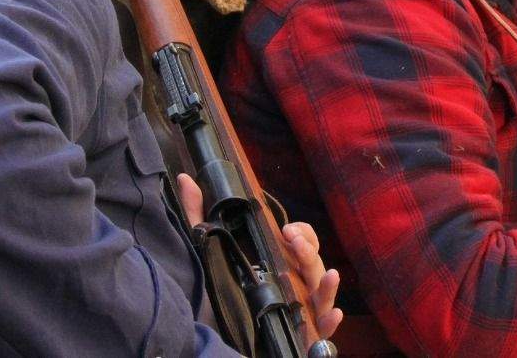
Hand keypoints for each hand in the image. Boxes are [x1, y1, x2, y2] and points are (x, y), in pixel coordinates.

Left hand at [178, 174, 342, 338]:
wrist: (211, 336)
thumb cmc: (217, 291)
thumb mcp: (205, 250)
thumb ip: (198, 217)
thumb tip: (185, 180)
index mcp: (278, 262)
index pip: (302, 241)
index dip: (301, 232)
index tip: (285, 229)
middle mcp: (293, 283)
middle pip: (312, 263)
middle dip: (309, 249)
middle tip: (292, 240)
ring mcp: (299, 309)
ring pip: (321, 293)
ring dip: (327, 283)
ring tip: (328, 274)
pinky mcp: (299, 334)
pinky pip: (322, 330)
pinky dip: (330, 321)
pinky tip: (332, 313)